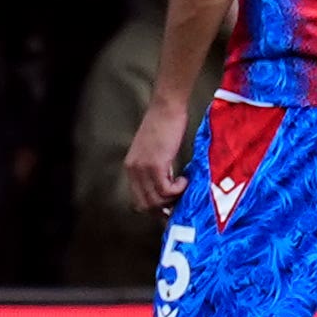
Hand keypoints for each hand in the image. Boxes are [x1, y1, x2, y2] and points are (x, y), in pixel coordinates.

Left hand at [124, 91, 190, 213]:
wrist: (166, 108)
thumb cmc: (164, 125)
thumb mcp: (153, 151)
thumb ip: (154, 169)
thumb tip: (165, 189)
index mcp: (130, 168)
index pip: (138, 201)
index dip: (154, 209)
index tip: (170, 208)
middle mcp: (133, 171)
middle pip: (146, 205)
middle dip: (164, 209)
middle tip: (180, 202)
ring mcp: (143, 169)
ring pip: (156, 200)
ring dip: (173, 199)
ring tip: (184, 187)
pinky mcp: (156, 166)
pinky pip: (166, 190)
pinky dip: (178, 190)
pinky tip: (185, 180)